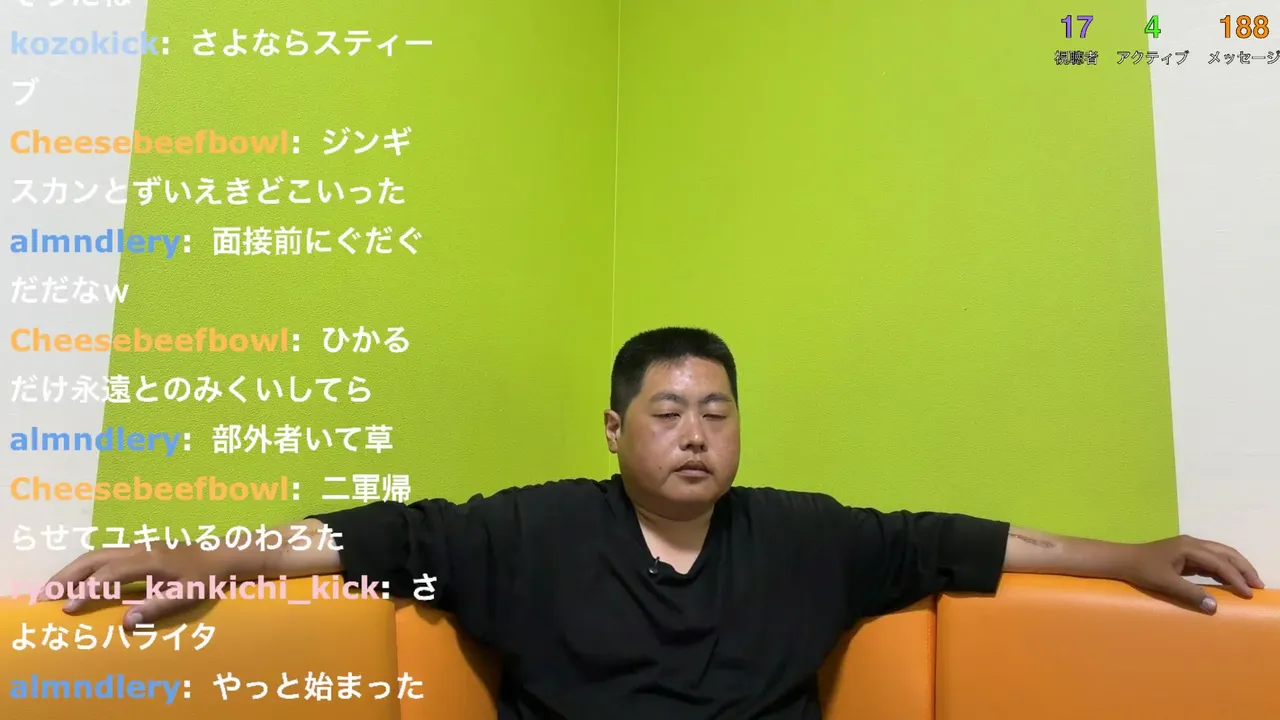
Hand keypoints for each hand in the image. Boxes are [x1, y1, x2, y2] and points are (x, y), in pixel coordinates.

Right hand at [40, 543, 253, 630]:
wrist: (220, 555)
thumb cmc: (205, 579)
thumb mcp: (187, 595)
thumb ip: (157, 608)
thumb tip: (126, 623)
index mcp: (151, 560)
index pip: (111, 574)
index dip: (88, 590)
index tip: (68, 607)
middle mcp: (139, 549)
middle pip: (95, 558)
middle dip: (67, 576)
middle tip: (44, 596)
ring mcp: (137, 546)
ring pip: (96, 554)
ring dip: (71, 571)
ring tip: (51, 590)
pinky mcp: (137, 549)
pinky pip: (103, 555)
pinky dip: (83, 567)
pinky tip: (73, 580)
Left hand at [1118, 535, 1263, 613]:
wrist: (1123, 559)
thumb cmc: (1142, 570)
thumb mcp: (1165, 583)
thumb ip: (1190, 594)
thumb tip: (1215, 607)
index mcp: (1190, 547)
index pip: (1220, 562)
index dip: (1236, 577)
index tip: (1249, 592)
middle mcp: (1193, 543)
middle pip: (1226, 553)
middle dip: (1244, 568)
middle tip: (1259, 585)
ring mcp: (1190, 547)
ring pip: (1221, 554)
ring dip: (1236, 567)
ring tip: (1250, 582)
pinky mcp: (1187, 554)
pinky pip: (1212, 559)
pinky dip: (1224, 568)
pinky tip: (1231, 579)